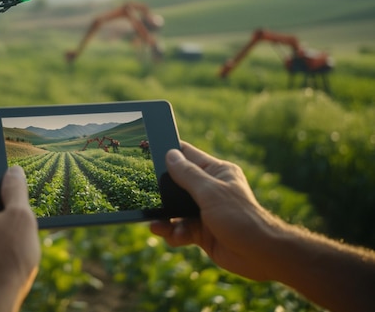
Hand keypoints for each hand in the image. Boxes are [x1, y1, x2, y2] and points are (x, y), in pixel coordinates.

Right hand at [150, 141, 282, 280]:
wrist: (260, 255)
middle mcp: (210, 189)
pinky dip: (173, 233)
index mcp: (217, 172)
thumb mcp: (210, 192)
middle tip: (144, 194)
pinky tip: (171, 236)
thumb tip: (170, 154)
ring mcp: (204, 211)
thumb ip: (187, 174)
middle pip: (177, 184)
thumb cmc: (240, 218)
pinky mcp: (201, 231)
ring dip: (165, 218)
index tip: (146, 148)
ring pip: (175, 210)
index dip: (168, 152)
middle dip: (161, 191)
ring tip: (157, 225)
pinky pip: (180, 228)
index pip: (188, 155)